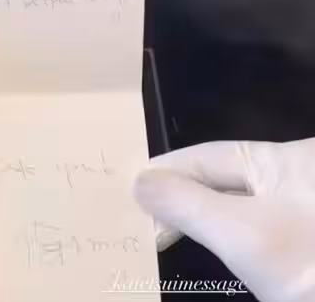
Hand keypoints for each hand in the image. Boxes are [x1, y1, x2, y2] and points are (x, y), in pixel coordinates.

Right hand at [134, 140, 314, 301]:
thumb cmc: (307, 266)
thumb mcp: (241, 235)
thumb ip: (186, 203)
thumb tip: (139, 180)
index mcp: (284, 156)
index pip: (205, 156)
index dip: (162, 172)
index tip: (125, 193)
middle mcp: (293, 171)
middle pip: (221, 177)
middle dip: (178, 196)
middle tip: (137, 218)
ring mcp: (301, 205)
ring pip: (235, 202)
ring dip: (197, 215)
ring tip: (159, 230)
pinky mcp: (303, 234)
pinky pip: (252, 223)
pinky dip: (223, 232)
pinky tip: (201, 237)